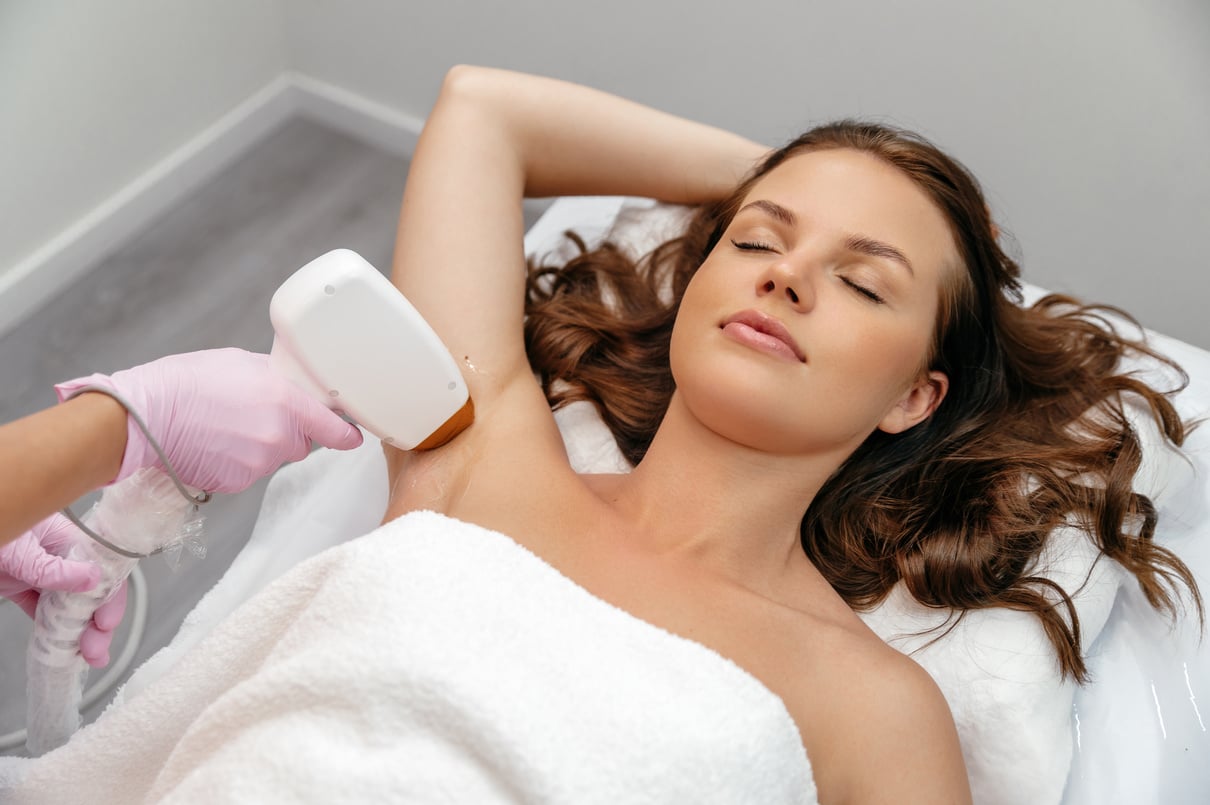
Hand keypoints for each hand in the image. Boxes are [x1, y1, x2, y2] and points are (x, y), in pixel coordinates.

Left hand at [0, 514, 126, 666]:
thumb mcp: (23, 552)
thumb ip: (55, 568)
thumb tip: (93, 579)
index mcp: (68, 538)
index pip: (104, 568)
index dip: (110, 596)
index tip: (107, 622)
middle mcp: (60, 556)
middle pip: (90, 593)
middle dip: (96, 625)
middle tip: (96, 650)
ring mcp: (40, 573)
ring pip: (68, 606)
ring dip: (79, 632)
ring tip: (86, 655)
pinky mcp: (21, 587)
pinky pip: (42, 612)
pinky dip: (51, 630)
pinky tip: (62, 645)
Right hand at [56, 348, 363, 493]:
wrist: (145, 416)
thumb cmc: (187, 383)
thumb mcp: (243, 364)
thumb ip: (277, 380)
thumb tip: (292, 387)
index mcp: (287, 402)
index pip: (336, 430)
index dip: (346, 434)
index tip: (352, 436)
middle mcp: (279, 437)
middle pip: (302, 443)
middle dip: (288, 432)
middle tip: (255, 415)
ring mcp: (258, 463)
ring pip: (274, 458)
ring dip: (260, 446)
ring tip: (226, 427)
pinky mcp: (237, 482)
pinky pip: (249, 472)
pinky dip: (238, 461)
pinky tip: (215, 443)